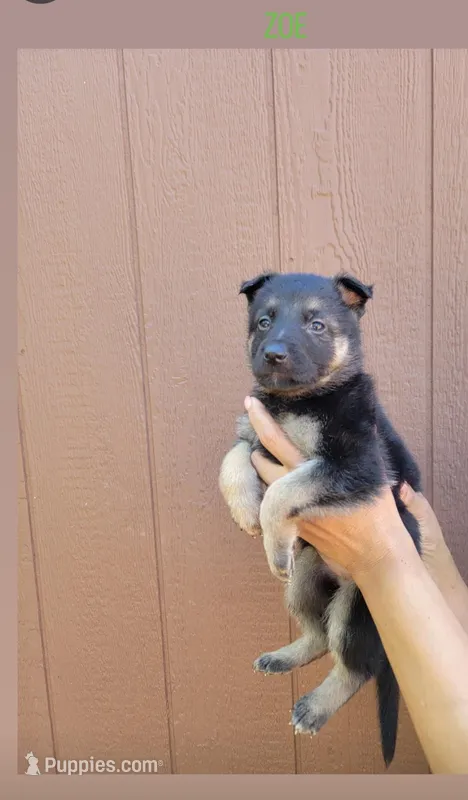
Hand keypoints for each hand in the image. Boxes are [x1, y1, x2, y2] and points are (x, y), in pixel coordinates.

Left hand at [244, 396, 444, 581]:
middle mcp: (294, 491)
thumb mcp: (372, 471)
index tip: (250, 402)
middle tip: (262, 434)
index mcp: (311, 472)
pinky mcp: (291, 527)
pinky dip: (274, 492)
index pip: (275, 440)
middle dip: (257, 447)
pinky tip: (283, 486)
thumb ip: (361, 444)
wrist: (373, 554)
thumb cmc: (377, 512)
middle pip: (260, 462)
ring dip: (263, 470)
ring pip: (263, 484)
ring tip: (270, 457)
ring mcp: (289, 511)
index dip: (260, 420)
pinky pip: (272, 504)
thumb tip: (364, 416)